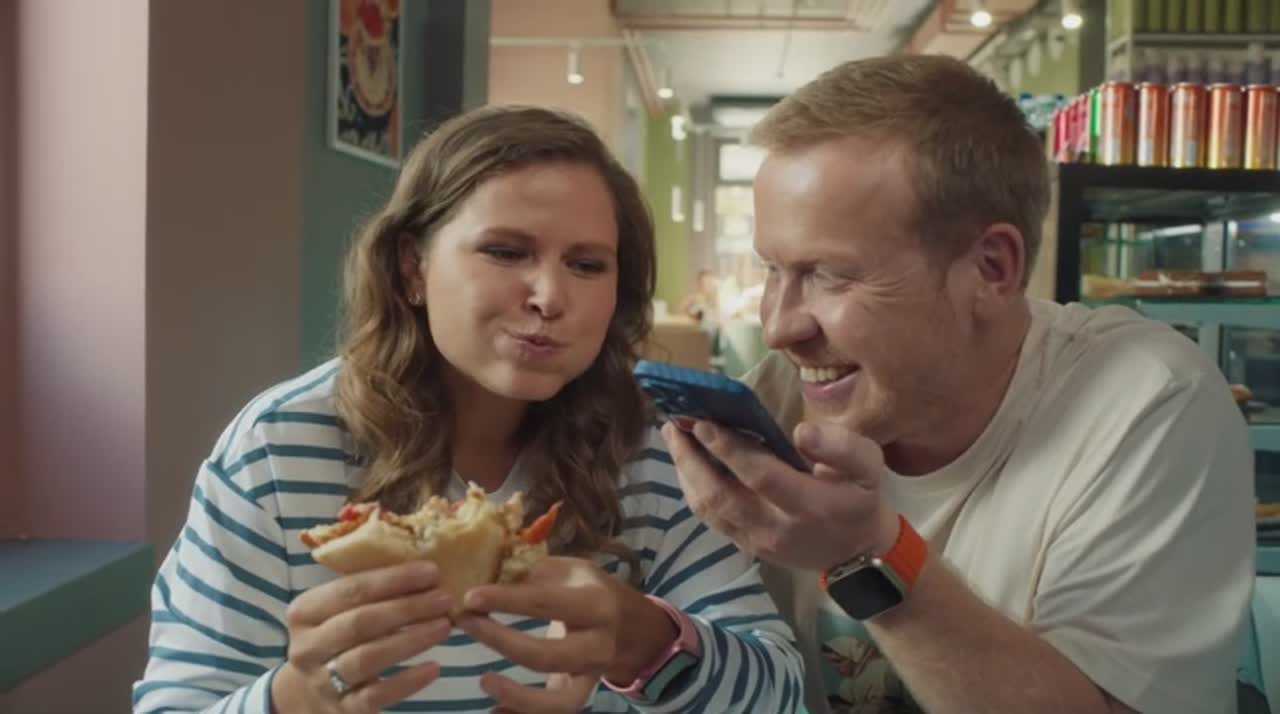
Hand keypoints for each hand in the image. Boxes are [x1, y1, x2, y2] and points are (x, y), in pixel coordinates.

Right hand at [270, 561, 452, 713]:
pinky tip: (434, 667)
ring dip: (411, 640)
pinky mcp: (344, 709)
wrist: (309, 694)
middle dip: (407, 608)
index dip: (393, 580)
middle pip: (360, 623)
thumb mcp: (336, 611)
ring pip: (368, 658)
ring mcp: (323, 681)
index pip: (350, 590)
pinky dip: (408, 681)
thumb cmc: (334, 638)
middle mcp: (308, 647)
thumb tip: (423, 568)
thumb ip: (368, 590)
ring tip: (444, 626)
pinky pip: (378, 695)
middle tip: (443, 599)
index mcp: (305, 612)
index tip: (431, 571)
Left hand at [456, 556, 677, 712]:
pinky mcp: (582, 694)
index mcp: (595, 603)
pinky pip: (557, 712)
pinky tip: (495, 712)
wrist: (633, 625)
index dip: (504, 600)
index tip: (469, 597)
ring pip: (558, 701)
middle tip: (467, 624)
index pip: (543, 603)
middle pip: (546, 655)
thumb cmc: (592, 590)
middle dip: (501, 641)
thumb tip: (484, 574)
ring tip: (484, 680)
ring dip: (516, 695)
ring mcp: (592, 675)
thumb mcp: (572, 571)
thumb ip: (534, 573)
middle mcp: (598, 643)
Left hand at [662, 419, 899, 571]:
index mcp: (810, 505)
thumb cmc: (861, 500)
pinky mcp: (745, 546)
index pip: (760, 476)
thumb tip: (802, 432)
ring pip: (708, 509)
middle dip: (691, 458)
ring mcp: (756, 541)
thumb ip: (841, 447)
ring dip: (685, 472)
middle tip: (673, 424)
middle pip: (720, 495)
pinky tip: (687, 464)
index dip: (729, 449)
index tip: (703, 421)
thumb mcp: (870, 467)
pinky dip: (693, 489)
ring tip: (674, 438)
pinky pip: (710, 519)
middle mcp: (776, 527)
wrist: (858, 556)